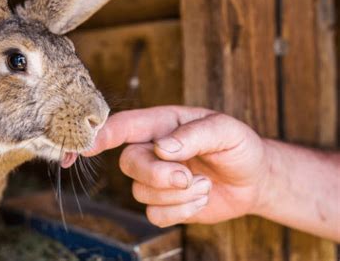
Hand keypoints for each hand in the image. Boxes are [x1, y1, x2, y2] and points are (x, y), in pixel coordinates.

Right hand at [85, 106, 269, 226]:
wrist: (253, 180)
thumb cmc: (238, 147)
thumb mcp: (225, 130)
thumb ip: (194, 134)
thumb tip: (162, 148)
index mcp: (163, 124)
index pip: (125, 126)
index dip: (102, 134)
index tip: (87, 146)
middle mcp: (153, 150)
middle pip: (129, 163)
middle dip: (156, 175)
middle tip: (187, 177)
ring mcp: (156, 178)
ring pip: (141, 192)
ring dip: (178, 195)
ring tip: (204, 184)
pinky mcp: (164, 204)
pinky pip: (155, 215)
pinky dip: (180, 211)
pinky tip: (200, 199)